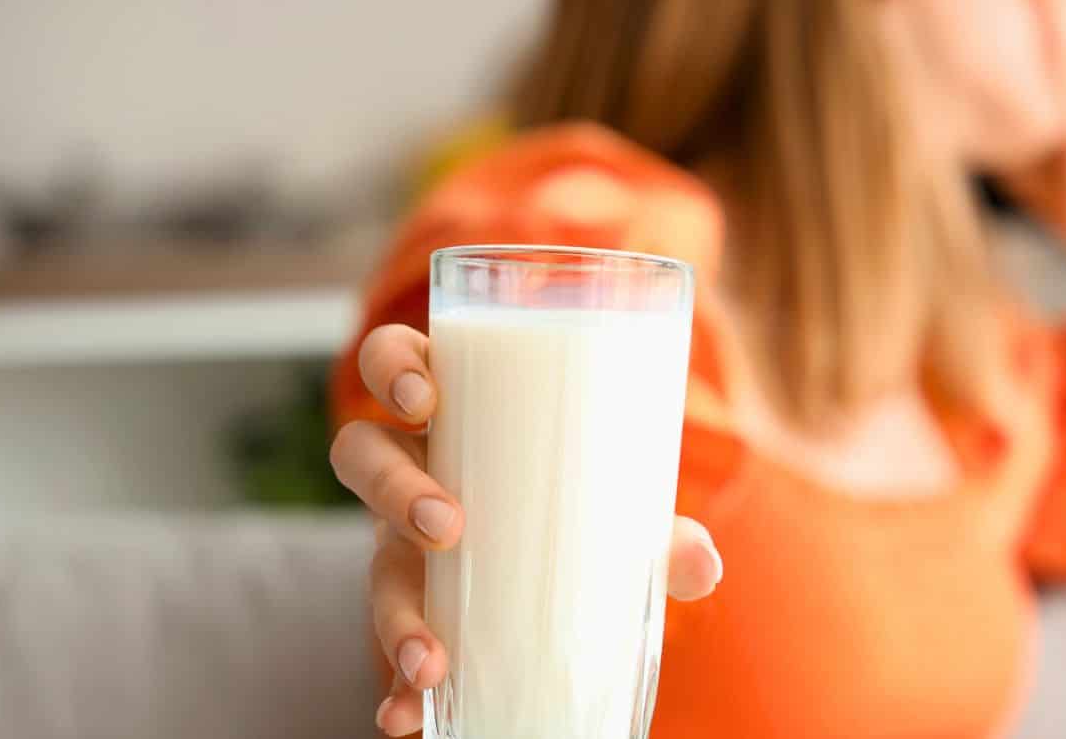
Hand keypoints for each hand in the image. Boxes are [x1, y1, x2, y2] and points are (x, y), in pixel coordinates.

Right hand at [330, 324, 724, 735]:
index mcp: (459, 415)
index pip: (396, 363)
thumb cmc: (587, 502)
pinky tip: (404, 719)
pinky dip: (392, 689)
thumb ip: (663, 533)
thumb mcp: (622, 507)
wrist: (573, 569)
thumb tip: (703, 566)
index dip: (393, 371)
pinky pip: (385, 648)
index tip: (428, 400)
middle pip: (363, 455)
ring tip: (431, 661)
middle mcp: (415, 472)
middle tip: (447, 526)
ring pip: (368, 563)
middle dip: (394, 487)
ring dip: (393, 614)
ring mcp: (401, 544)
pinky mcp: (413, 607)